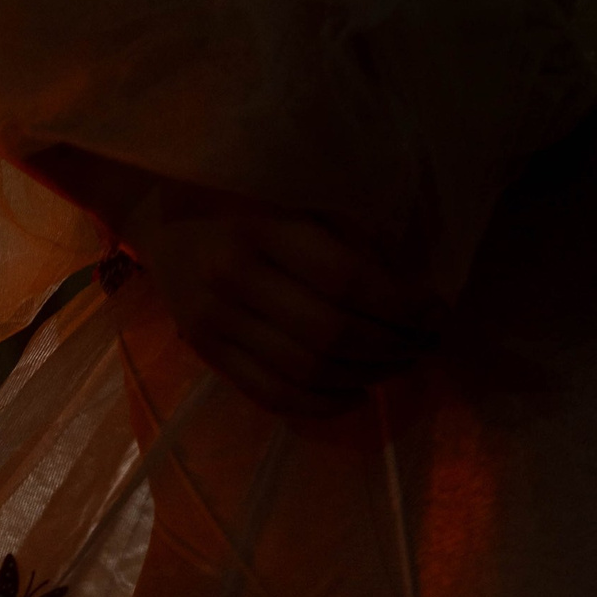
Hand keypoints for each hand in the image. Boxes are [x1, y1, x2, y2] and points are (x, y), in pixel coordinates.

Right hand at [123, 180, 441, 421]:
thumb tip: (410, 287)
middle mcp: (236, 277)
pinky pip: (273, 395)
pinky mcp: (206, 351)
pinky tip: (356, 391)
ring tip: (400, 364)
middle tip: (426, 343)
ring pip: (307, 372)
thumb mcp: (296, 194)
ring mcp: (216, 321)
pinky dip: (324, 404)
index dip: (403, 304)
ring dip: (368, 376)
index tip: (438, 312)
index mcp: (264, 227)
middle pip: (332, 334)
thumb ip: (348, 235)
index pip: (347, 279)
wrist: (157, 210)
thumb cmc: (240, 193)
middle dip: (395, 346)